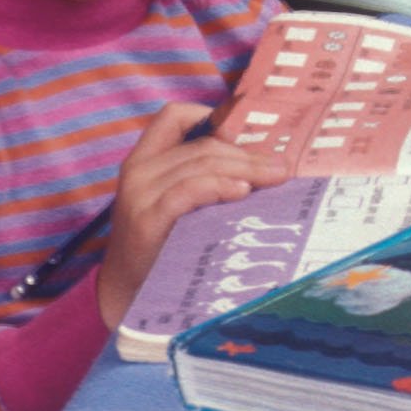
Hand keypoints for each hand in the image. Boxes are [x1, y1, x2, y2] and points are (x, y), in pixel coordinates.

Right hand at [96, 103, 284, 328]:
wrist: (128, 294)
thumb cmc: (164, 244)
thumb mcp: (179, 202)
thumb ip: (204, 176)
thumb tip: (268, 160)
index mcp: (144, 159)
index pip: (174, 116)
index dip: (214, 116)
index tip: (251, 135)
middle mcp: (138, 170)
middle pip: (204, 145)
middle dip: (248, 153)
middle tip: (282, 167)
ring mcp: (139, 194)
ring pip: (202, 163)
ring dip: (246, 168)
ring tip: (274, 177)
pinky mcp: (146, 220)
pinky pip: (188, 191)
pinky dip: (219, 186)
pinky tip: (242, 192)